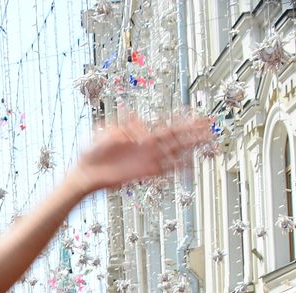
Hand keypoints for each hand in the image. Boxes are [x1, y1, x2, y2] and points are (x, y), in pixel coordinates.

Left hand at [68, 114, 211, 194]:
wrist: (86, 174)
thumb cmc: (92, 153)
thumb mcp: (107, 131)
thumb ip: (123, 123)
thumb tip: (133, 115)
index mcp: (141, 135)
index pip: (166, 125)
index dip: (181, 120)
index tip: (195, 115)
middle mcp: (148, 147)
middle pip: (176, 137)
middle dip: (193, 132)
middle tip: (209, 125)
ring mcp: (148, 160)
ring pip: (176, 152)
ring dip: (192, 147)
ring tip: (208, 142)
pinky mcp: (145, 173)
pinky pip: (166, 169)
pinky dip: (180, 167)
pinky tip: (192, 165)